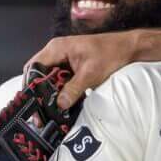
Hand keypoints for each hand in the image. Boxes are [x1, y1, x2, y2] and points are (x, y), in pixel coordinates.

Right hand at [26, 28, 160, 106]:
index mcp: (57, 48)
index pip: (34, 67)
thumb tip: (59, 104)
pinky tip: (63, 104)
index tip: (33, 102)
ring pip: (49, 79)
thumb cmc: (111, 54)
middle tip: (40, 112)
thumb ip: (73, 89)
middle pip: (39, 74)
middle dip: (39, 93)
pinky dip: (60, 91)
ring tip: (50, 111)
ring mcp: (64, 59)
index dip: (31, 85)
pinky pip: (60, 80)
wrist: (128, 48)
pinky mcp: (71, 67)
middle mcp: (57, 52)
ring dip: (50, 94)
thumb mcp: (91, 74)